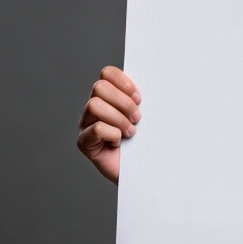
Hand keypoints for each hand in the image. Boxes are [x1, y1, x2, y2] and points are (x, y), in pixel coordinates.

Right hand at [77, 66, 140, 183]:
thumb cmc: (147, 140)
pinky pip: (97, 129)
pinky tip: (119, 143)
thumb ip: (142, 98)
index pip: (107, 73)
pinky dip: (114, 135)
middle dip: (123, 102)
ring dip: (119, 119)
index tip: (139, 97)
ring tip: (131, 132)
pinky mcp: (84, 142)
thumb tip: (158, 78)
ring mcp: (86, 125)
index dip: (123, 81)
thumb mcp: (148, 114)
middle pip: (99, 88)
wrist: (144, 170)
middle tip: (138, 118)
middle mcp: (93, 108)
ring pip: (95, 105)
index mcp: (109, 95)